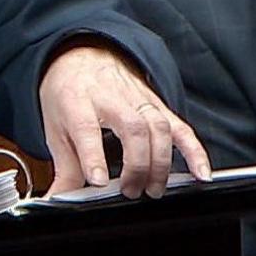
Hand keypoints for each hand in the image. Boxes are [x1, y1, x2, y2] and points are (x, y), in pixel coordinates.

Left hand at [39, 42, 210, 198]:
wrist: (82, 57)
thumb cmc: (68, 94)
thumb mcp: (55, 127)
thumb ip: (64, 167)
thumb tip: (60, 198)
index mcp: (77, 101)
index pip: (87, 127)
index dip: (93, 157)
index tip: (98, 182)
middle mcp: (110, 97)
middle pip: (132, 128)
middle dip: (136, 164)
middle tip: (131, 191)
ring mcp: (138, 99)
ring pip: (158, 127)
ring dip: (160, 162)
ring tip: (153, 189)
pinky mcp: (158, 104)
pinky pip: (181, 127)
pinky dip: (194, 151)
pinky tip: (200, 173)